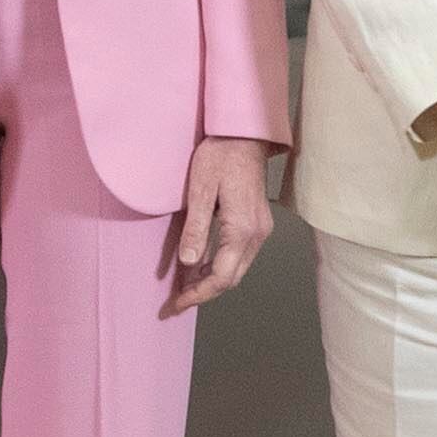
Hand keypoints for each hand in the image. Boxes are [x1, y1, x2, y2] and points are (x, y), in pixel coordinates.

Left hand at [161, 137, 278, 313]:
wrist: (243, 133)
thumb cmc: (221, 155)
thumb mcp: (200, 190)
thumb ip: (196, 228)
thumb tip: (188, 262)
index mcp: (242, 229)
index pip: (222, 277)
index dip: (198, 294)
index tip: (177, 303)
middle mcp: (256, 233)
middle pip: (231, 278)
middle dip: (204, 293)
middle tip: (177, 301)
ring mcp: (259, 228)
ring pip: (236, 269)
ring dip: (212, 280)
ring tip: (184, 287)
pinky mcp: (256, 222)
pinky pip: (238, 255)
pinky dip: (219, 265)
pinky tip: (200, 265)